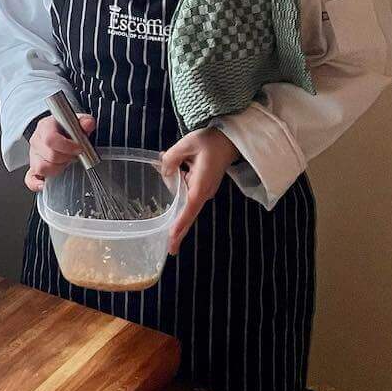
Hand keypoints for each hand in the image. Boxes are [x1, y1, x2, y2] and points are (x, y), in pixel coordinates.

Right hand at [24, 113, 95, 191]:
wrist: (58, 134)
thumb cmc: (66, 130)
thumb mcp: (76, 123)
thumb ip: (85, 122)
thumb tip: (88, 123)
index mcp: (45, 127)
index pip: (51, 139)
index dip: (67, 146)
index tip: (79, 148)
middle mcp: (37, 141)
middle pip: (50, 155)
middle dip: (66, 158)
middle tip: (74, 155)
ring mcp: (33, 156)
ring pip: (42, 168)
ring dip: (57, 168)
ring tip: (65, 163)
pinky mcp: (33, 169)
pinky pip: (30, 180)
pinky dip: (37, 183)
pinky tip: (45, 183)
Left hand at [160, 128, 239, 255]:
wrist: (229, 141)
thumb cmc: (210, 142)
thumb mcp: (187, 144)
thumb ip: (171, 158)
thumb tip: (163, 171)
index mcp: (201, 185)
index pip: (188, 209)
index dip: (179, 225)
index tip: (172, 240)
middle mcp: (203, 193)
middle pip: (184, 210)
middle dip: (177, 227)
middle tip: (170, 249)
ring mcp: (203, 192)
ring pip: (182, 198)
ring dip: (175, 184)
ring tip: (182, 162)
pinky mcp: (201, 188)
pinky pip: (185, 191)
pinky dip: (178, 182)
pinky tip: (182, 163)